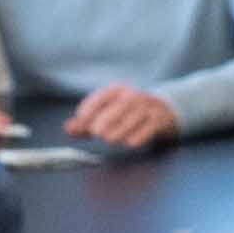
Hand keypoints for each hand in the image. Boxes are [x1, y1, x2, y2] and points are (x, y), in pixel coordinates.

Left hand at [65, 84, 184, 153]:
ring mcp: (148, 108)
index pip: (101, 97)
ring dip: (119, 131)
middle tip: (97, 133)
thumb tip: (68, 129)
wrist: (165, 111)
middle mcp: (133, 96)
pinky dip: (136, 138)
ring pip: (132, 119)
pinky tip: (129, 142)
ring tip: (111, 139)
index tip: (81, 120)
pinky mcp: (159, 121)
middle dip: (105, 120)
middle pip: (118, 107)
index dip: (89, 108)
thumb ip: (86, 123)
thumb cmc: (129, 114)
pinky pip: (146, 130)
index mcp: (117, 91)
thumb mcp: (108, 113)